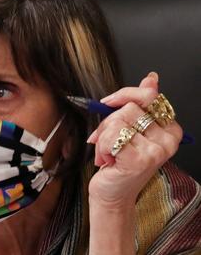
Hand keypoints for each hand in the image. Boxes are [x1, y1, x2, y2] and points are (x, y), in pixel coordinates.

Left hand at [86, 72, 182, 207]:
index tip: (109, 102)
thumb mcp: (130, 129)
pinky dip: (102, 147)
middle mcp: (168, 140)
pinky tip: (108, 160)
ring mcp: (155, 151)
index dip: (124, 95)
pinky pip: (111, 136)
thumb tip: (152, 78)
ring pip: (117, 121)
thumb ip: (140, 104)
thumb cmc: (119, 162)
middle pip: (129, 108)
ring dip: (103, 137)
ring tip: (109, 152)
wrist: (112, 194)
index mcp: (170, 129)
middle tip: (107, 139)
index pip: (149, 96)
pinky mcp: (140, 160)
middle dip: (108, 121)